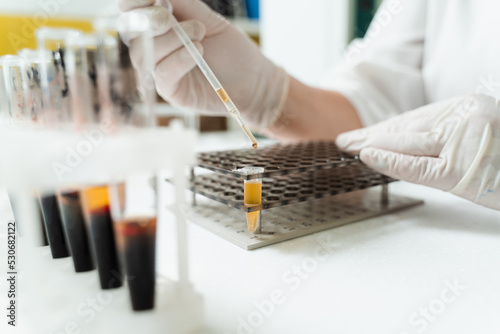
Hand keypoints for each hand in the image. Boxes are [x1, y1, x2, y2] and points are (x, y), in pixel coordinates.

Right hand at [118, 0, 288, 127]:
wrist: (255, 81)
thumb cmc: (233, 52)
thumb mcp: (208, 20)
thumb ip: (183, 4)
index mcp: (160, 31)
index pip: (133, 15)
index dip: (133, 4)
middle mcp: (155, 51)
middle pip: (131, 33)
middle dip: (147, 20)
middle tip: (168, 15)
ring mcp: (161, 74)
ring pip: (145, 54)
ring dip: (171, 38)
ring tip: (199, 33)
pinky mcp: (172, 92)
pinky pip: (162, 74)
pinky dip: (179, 58)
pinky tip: (198, 50)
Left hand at [336, 94, 499, 210]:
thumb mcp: (483, 139)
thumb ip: (451, 138)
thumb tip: (409, 146)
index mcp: (471, 109)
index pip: (418, 118)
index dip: (388, 126)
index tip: (367, 132)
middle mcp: (467, 117)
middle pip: (407, 126)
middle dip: (374, 134)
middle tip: (348, 139)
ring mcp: (464, 140)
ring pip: (407, 141)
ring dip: (374, 144)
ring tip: (349, 146)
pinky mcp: (462, 168)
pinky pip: (418, 164)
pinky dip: (391, 160)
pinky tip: (368, 155)